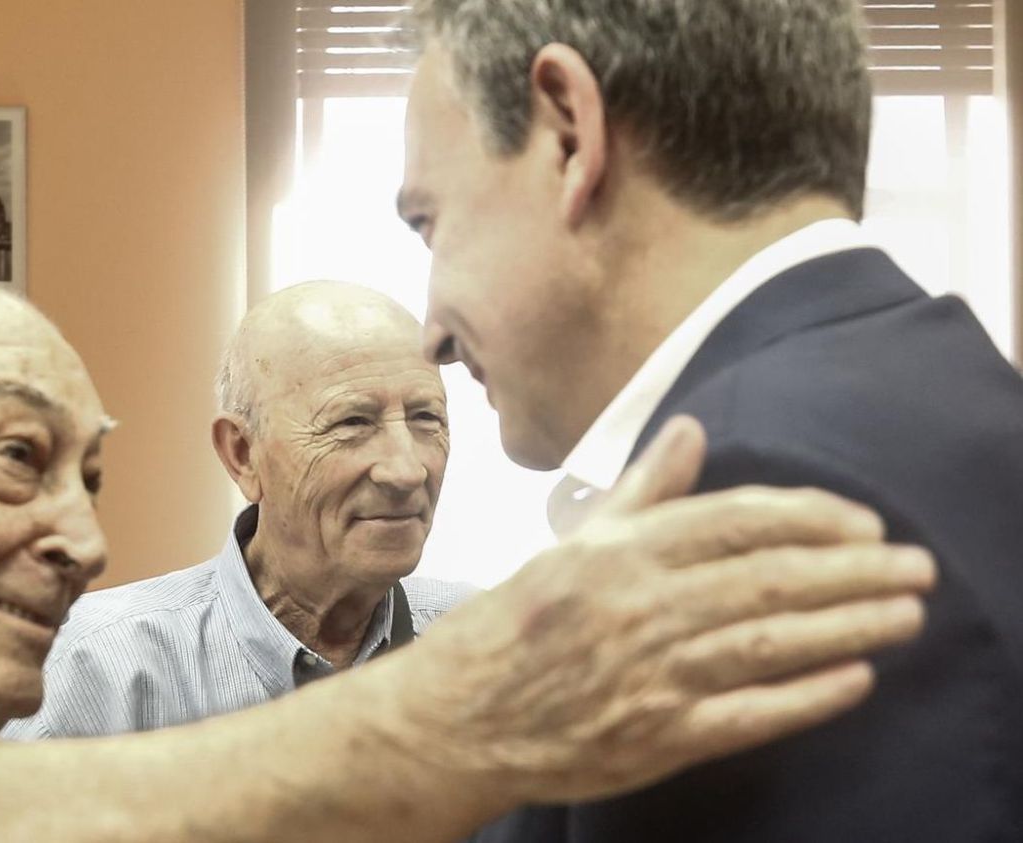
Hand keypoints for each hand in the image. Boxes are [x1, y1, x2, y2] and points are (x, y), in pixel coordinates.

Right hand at [404, 415, 933, 805]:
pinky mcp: (659, 737)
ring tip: (905, 616)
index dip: (812, 518)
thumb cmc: (514, 627)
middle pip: (771, 580)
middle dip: (855, 571)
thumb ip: (641, 490)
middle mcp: (641, 607)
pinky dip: (807, 697)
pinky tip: (855, 681)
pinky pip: (750, 714)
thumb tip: (692, 429)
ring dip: (850, 627)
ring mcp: (652, 674)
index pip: (738, 521)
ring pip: (772, 642)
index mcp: (620, 552)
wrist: (458, 718)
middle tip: (915, 566)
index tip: (863, 523)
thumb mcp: (571, 545)